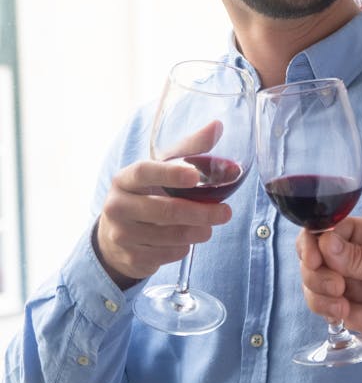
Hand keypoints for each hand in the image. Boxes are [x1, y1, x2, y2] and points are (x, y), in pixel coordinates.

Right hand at [94, 159, 231, 288]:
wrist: (115, 234)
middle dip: (201, 213)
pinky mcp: (131, 257)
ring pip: (170, 236)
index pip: (145, 172)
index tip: (195, 176)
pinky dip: (184, 248)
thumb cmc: (146, 193)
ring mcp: (121, 234)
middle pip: (165, 210)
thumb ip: (189, 149)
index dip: (170, 174)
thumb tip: (217, 126)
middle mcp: (117, 206)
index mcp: (125, 179)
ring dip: (197, 232)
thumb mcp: (162, 169)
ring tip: (209, 227)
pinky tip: (186, 240)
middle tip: (225, 212)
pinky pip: (167, 254)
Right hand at [298, 216, 361, 354]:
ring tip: (349, 311)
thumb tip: (324, 242)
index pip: (327, 229)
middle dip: (319, 278)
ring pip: (318, 288)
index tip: (314, 263)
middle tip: (339, 291)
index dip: (313, 245)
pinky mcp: (357, 309)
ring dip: (327, 302)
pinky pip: (333, 312)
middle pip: (314, 260)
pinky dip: (348, 318)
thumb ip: (360, 257)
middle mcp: (359, 256)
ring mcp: (356, 283)